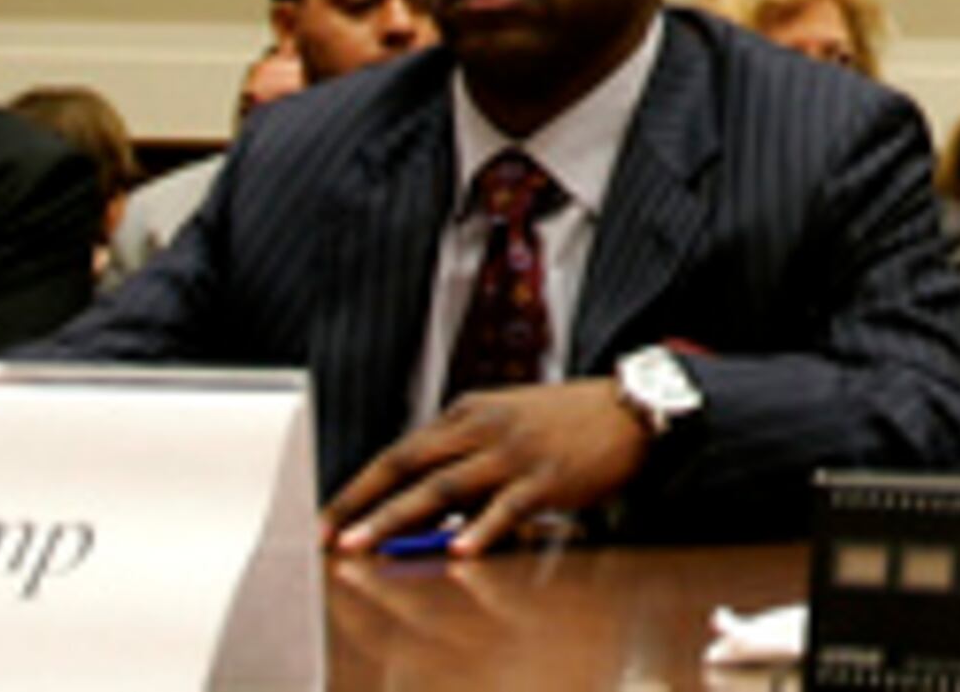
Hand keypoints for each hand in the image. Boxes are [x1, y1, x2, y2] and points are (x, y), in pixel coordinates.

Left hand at [322, 380, 650, 557]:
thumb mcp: (505, 424)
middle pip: (410, 465)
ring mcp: (515, 453)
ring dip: (398, 518)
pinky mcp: (546, 478)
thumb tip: (414, 510)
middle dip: (363, 504)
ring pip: (443, 487)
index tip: (330, 518)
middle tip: (332, 535)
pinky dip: (480, 529)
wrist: (629, 409)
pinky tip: (460, 549)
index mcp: (470, 412)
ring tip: (367, 545)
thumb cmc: (564, 421)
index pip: (401, 451)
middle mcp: (485, 428)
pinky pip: (505, 507)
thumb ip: (461, 458)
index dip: (360, 487)